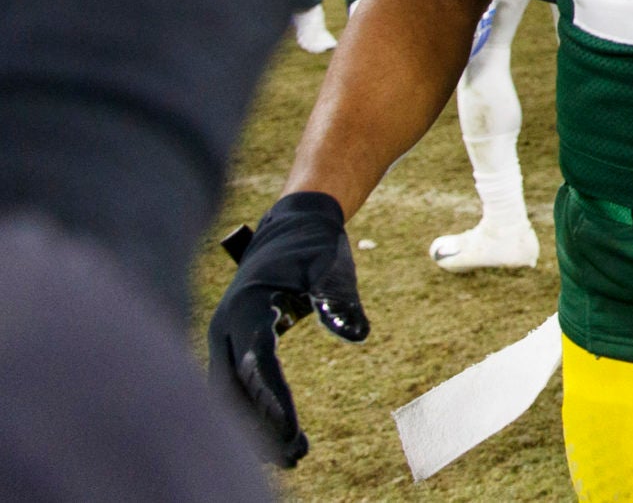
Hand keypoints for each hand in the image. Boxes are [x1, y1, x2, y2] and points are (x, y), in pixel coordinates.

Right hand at [205, 192, 369, 465]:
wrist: (294, 223)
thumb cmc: (315, 246)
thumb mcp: (332, 266)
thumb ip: (341, 299)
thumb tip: (357, 333)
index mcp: (247, 307)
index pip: (258, 366)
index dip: (273, 403)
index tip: (292, 434)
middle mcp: (226, 325)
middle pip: (234, 389)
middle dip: (261, 427)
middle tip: (294, 458)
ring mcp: (225, 335)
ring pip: (229, 392)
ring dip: (253, 426)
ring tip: (288, 457)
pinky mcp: (233, 341)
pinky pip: (234, 384)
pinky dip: (251, 411)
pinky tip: (274, 435)